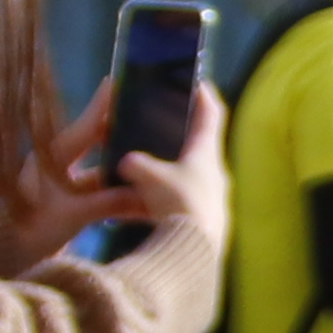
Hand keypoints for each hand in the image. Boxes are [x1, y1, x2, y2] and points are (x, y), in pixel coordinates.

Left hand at [0, 76, 219, 273]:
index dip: (105, 104)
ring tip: (153, 164)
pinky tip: (141, 195)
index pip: (88, 124)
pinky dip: (117, 191)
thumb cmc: (30, 230)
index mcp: (52, 156)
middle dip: (124, 136)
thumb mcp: (74, 213)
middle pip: (98, 143)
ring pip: (102, 169)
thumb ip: (113, 200)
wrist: (5, 257)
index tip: (119, 82)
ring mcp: (61, 183)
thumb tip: (149, 194)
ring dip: (124, 170)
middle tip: (150, 122)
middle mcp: (56, 164)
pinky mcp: (66, 202)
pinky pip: (98, 190)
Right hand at [104, 73, 221, 241]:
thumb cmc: (180, 204)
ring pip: (176, 177)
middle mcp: (211, 172)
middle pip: (193, 145)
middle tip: (151, 126)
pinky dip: (145, 204)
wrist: (196, 251)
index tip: (195, 81)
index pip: (211, 114)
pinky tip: (120, 212)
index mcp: (207, 153)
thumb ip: (135, 164)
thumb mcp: (151, 177)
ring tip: (128, 169)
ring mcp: (204, 197)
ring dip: (155, 173)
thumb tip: (126, 162)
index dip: (203, 95)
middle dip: (172, 136)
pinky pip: (165, 204)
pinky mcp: (194, 219)